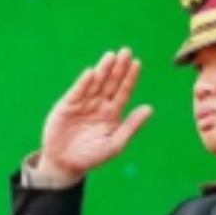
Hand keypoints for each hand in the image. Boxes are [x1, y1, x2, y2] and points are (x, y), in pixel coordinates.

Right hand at [38, 48, 150, 179]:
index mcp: (112, 112)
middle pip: (111, 82)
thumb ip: (131, 126)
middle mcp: (99, 104)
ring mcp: (83, 103)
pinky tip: (92, 73)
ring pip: (95, 83)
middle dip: (118, 67)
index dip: (130, 78)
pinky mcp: (67, 105)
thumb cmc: (92, 156)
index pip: (123, 91)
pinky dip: (84, 82)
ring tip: (111, 56)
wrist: (65, 163)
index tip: (137, 63)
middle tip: (126, 51)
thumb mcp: (115, 143)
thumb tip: (150, 108)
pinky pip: (77, 91)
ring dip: (103, 69)